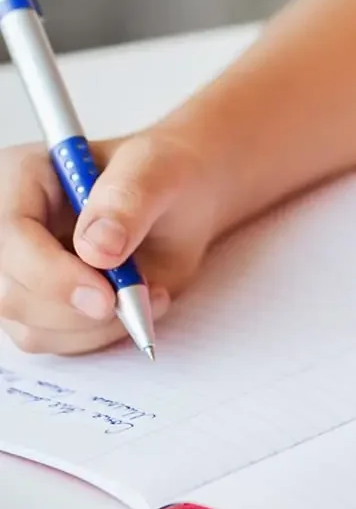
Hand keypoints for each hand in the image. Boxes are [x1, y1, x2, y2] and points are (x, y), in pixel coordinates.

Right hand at [0, 132, 221, 354]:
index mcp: (23, 178)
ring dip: (93, 327)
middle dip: (74, 311)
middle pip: (10, 292)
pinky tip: (136, 305)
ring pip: (30, 326)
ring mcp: (22, 270)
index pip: (10, 236)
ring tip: (146, 293)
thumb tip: (96, 248)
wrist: (185, 198)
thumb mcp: (160, 168)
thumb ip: (129, 199)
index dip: (51, 275)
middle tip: (131, 300)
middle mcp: (11, 229)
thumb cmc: (167, 173)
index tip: (105, 296)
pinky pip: (54, 340)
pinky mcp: (41, 303)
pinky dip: (98, 335)